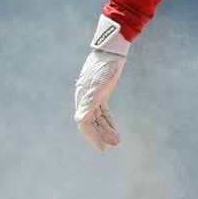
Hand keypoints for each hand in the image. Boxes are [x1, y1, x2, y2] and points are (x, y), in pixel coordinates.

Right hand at [74, 15, 129, 151]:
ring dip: (107, 130)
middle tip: (116, 144)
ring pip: (98, 119)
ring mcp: (93, 96)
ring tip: (118, 140)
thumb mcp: (100, 84)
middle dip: (102, 135)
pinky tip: (114, 128)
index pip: (84, 124)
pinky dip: (108, 120)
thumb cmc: (106, 66)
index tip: (103, 148)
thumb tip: (79, 120)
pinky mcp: (101, 93)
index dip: (92, 137)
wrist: (111, 50)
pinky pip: (103, 112)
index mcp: (83, 99)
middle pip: (91, 123)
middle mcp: (85, 100)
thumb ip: (90, 102)